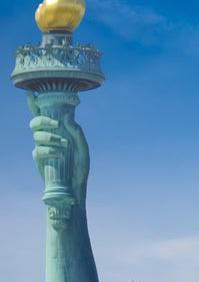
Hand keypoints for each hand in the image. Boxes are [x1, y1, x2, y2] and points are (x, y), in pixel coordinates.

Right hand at [28, 91, 89, 208]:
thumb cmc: (80, 168)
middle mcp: (47, 137)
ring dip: (50, 137)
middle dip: (43, 119)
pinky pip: (38, 150)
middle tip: (56, 124)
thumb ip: (77, 133)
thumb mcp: (83, 149)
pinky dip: (49, 150)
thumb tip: (68, 118)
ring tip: (64, 145)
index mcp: (58, 132)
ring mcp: (41, 148)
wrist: (75, 188)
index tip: (32, 92)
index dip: (36, 103)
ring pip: (36, 135)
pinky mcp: (39, 159)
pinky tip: (60, 154)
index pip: (45, 115)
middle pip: (35, 122)